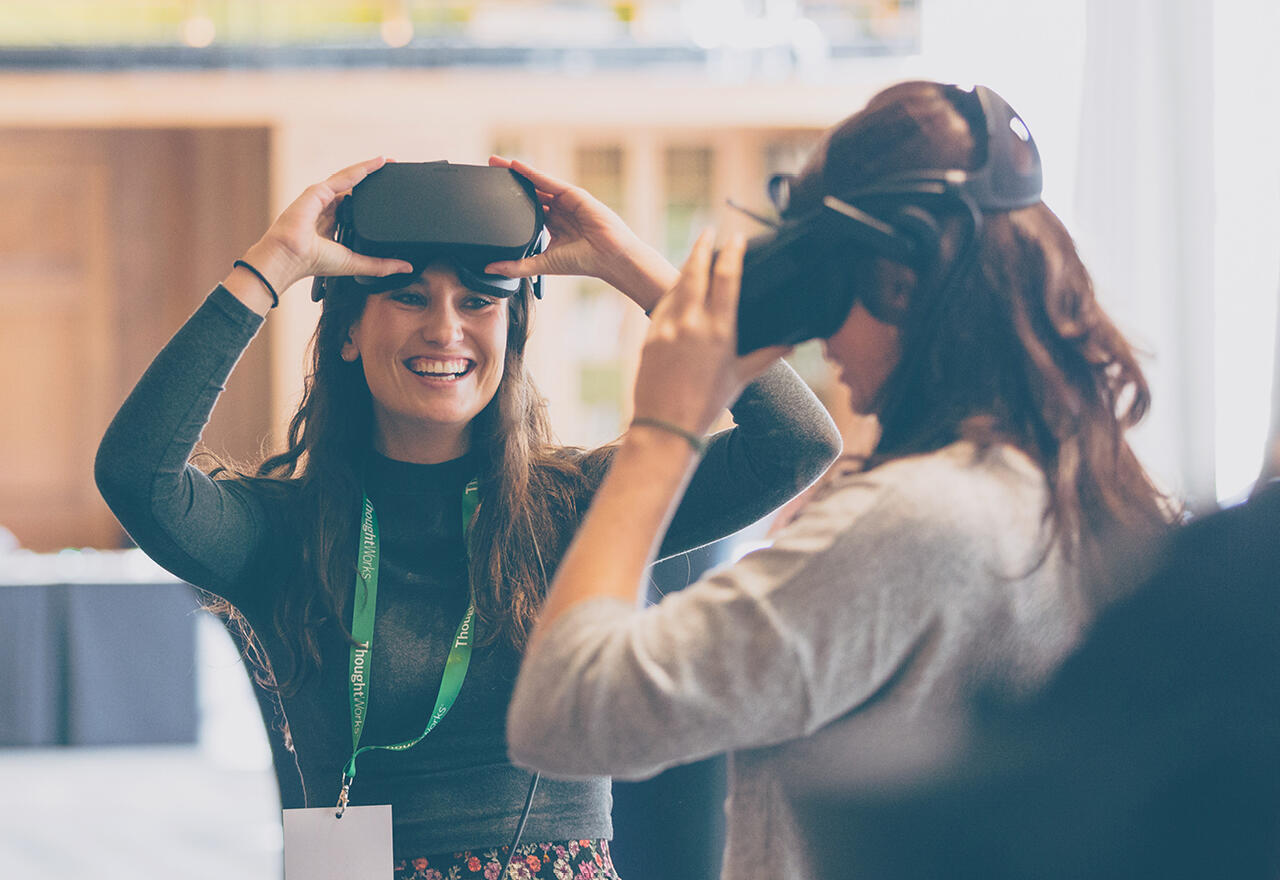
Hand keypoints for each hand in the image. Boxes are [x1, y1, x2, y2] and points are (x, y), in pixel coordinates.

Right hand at [239, 157, 413, 296]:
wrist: (290, 257)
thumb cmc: (313, 261)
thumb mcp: (356, 264)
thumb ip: (380, 265)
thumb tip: (405, 267)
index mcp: (332, 222)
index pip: (354, 204)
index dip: (371, 197)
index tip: (390, 191)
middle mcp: (326, 206)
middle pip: (353, 186)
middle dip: (372, 177)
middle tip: (393, 169)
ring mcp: (321, 196)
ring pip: (349, 177)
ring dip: (369, 168)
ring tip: (388, 161)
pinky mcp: (318, 191)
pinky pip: (343, 176)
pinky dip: (361, 169)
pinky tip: (376, 164)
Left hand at [484, 156, 676, 309]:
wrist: (609, 257)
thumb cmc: (584, 262)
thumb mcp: (542, 264)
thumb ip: (516, 266)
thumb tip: (490, 268)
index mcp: (553, 228)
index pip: (527, 212)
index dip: (509, 204)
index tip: (490, 197)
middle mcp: (558, 212)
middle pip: (529, 194)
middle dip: (509, 184)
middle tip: (489, 172)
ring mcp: (565, 201)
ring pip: (536, 184)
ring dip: (516, 173)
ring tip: (496, 163)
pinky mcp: (572, 194)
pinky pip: (548, 181)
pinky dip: (531, 172)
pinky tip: (516, 165)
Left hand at [632, 230, 790, 436]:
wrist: (666, 425)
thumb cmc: (707, 404)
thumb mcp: (741, 378)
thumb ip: (766, 356)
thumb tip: (791, 343)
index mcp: (720, 331)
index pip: (727, 279)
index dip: (731, 253)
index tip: (736, 238)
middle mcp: (693, 324)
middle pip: (696, 271)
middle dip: (702, 246)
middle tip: (708, 231)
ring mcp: (668, 327)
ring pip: (676, 284)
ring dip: (685, 264)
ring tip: (694, 253)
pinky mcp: (650, 335)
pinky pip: (662, 303)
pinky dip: (671, 290)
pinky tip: (676, 286)